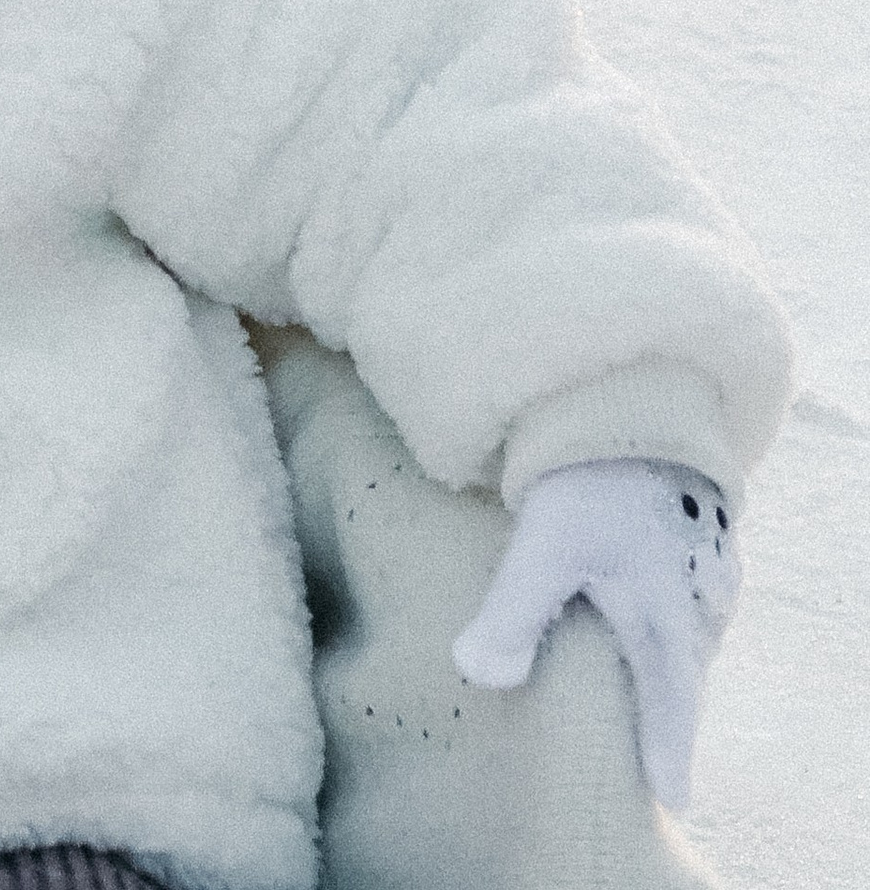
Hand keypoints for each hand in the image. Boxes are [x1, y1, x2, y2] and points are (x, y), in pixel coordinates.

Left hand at [453, 457, 739, 811]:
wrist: (634, 389)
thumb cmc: (592, 472)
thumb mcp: (545, 543)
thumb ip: (513, 614)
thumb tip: (477, 677)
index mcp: (667, 615)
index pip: (670, 702)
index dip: (667, 748)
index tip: (670, 797)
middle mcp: (700, 595)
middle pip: (683, 667)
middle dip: (667, 700)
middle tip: (654, 733)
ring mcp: (709, 559)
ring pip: (689, 626)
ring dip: (666, 647)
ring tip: (640, 663)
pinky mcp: (701, 524)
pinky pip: (690, 585)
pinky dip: (668, 603)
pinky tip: (643, 591)